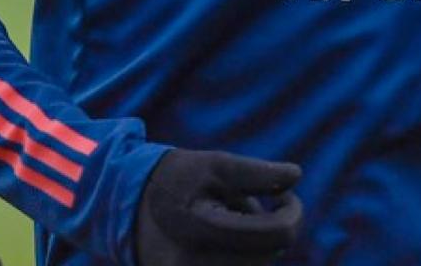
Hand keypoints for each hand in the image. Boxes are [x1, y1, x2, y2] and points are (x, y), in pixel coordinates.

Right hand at [134, 148, 302, 264]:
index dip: (292, 213)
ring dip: (256, 249)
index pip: (276, 235)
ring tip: (231, 224)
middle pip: (267, 258)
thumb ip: (255, 173)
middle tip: (247, 206)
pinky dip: (242, 260)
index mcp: (201, 229)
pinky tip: (229, 244)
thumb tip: (296, 175)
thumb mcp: (213, 165)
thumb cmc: (173, 180)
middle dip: (270, 231)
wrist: (124, 207)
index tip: (284, 197)